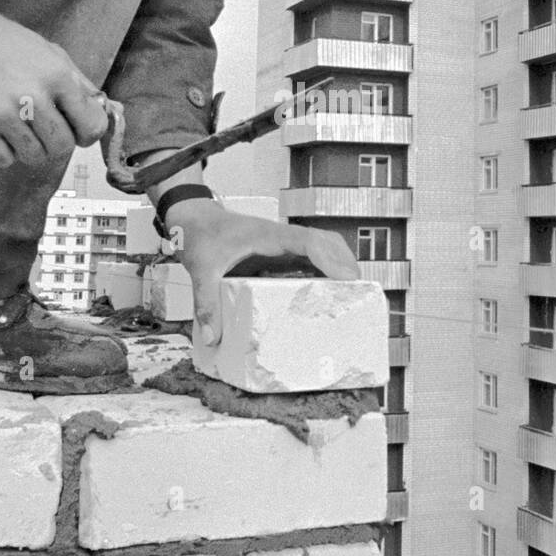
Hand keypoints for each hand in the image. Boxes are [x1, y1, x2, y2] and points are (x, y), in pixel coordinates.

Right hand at [0, 0, 107, 168]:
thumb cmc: (6, 44)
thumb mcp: (51, 53)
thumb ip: (79, 84)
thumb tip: (103, 112)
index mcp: (58, 76)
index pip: (91, 127)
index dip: (87, 134)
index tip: (79, 133)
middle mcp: (33, 96)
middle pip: (63, 147)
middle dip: (58, 143)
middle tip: (45, 131)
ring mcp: (3, 114)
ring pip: (34, 157)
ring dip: (31, 149)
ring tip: (20, 129)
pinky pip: (3, 160)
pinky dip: (4, 153)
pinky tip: (0, 133)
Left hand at [167, 200, 359, 343]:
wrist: (194, 220)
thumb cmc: (201, 236)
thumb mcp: (201, 270)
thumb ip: (207, 302)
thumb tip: (213, 336)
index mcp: (268, 236)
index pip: (309, 241)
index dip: (331, 259)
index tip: (347, 278)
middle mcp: (282, 238)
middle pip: (328, 243)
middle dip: (347, 265)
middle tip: (361, 294)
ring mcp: (284, 245)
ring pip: (325, 248)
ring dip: (341, 267)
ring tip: (353, 296)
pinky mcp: (281, 253)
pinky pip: (312, 258)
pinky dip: (327, 271)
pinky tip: (328, 295)